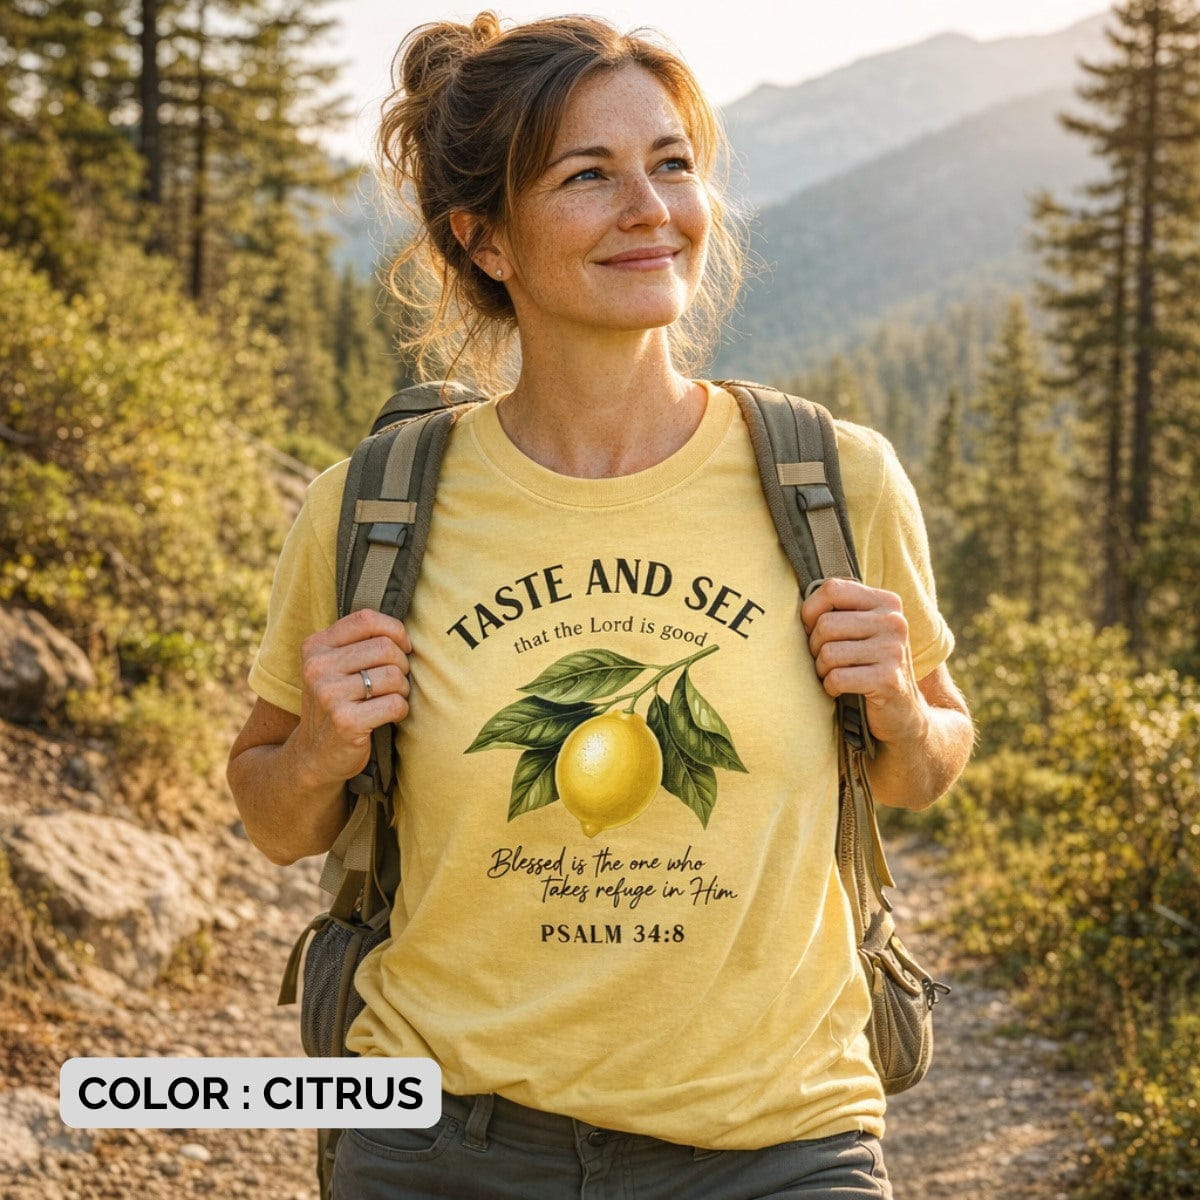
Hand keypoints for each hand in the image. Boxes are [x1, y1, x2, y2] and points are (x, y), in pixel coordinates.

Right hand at [294, 609, 412, 787]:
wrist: (314, 756)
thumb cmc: (336, 704)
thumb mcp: (335, 667)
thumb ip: (359, 643)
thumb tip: (405, 631)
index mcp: (315, 646)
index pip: (366, 619)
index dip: (395, 630)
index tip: (403, 647)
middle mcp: (317, 667)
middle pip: (385, 648)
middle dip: (401, 665)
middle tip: (396, 682)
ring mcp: (329, 695)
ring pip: (394, 676)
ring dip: (402, 690)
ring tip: (390, 699)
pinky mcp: (345, 721)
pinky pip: (394, 704)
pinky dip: (401, 710)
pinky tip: (389, 716)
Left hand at [800, 577, 928, 745]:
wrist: (902, 711)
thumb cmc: (869, 664)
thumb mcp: (862, 629)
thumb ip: (838, 610)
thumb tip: (794, 604)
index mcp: (886, 602)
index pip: (832, 589)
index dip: (811, 611)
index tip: (813, 629)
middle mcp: (894, 621)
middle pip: (826, 624)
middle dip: (815, 647)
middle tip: (826, 660)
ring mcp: (893, 650)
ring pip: (828, 653)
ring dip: (822, 669)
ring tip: (834, 673)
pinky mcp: (888, 679)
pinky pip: (837, 678)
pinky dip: (830, 687)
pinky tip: (841, 689)